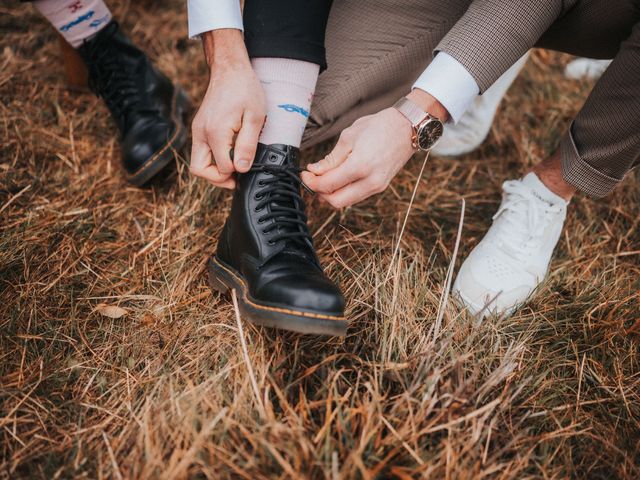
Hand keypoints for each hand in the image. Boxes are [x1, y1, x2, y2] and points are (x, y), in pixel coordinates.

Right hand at [190, 30, 265, 188]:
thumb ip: (247, 145)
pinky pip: (201, 153)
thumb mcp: (255, 118)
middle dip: (218, 178)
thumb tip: (241, 169)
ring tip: (235, 164)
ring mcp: (197, 131)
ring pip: (198, 163)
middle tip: (237, 176)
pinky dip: (213, 159)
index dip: (236, 173)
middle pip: (199, 170)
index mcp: (215, 132)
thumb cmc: (245, 90)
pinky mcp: (198, 129)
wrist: (230, 70)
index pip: (222, 168)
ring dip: (214, 170)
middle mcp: (201, 133)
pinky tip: (229, 153)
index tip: (248, 166)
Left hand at [300, 108, 413, 207]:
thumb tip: (315, 171)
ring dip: (331, 194)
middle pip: (336, 201)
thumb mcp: (349, 137)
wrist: (407, 128)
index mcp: (360, 166)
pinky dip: (344, 191)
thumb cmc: (379, 126)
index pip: (328, 185)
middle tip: (312, 179)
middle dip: (320, 193)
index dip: (312, 182)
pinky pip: (356, 196)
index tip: (305, 174)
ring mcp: (377, 187)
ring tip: (324, 179)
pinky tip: (338, 179)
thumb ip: (331, 158)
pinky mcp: (380, 187)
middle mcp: (370, 181)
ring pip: (347, 202)